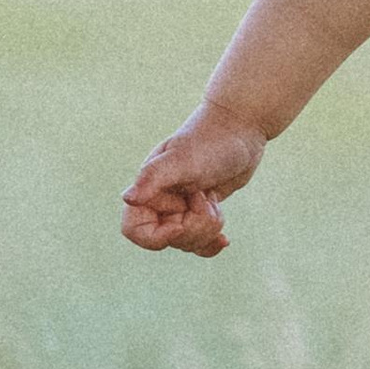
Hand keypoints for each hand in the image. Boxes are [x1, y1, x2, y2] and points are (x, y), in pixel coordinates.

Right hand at [120, 106, 267, 258]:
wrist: (242, 125)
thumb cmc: (211, 139)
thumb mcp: (183, 159)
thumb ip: (154, 177)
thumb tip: (127, 199)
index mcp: (148, 186)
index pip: (134, 230)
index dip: (156, 237)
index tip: (180, 223)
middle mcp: (161, 198)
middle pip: (167, 240)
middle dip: (193, 228)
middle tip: (207, 199)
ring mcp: (182, 205)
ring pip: (186, 241)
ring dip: (206, 228)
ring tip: (214, 200)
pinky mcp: (201, 208)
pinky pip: (199, 239)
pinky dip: (210, 243)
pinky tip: (224, 241)